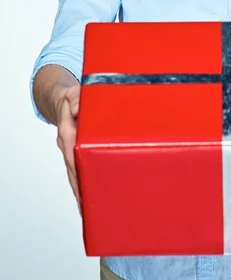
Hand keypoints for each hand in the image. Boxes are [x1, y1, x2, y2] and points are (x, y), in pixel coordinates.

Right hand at [55, 83, 81, 215]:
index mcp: (68, 131)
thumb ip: (76, 98)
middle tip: (89, 210)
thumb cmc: (74, 97)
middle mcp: (68, 143)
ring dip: (82, 190)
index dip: (77, 173)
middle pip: (73, 171)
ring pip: (76, 173)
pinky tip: (91, 194)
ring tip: (91, 211)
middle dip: (80, 190)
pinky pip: (80, 168)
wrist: (66, 98)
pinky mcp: (77, 151)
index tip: (82, 188)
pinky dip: (84, 182)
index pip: (72, 155)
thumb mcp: (75, 92)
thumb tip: (77, 109)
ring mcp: (71, 149)